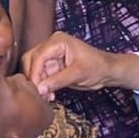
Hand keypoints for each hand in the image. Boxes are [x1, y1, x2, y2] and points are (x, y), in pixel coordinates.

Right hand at [21, 31, 138, 97]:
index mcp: (57, 41)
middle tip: (39, 94)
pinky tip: (49, 95)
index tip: (35, 88)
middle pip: (32, 61)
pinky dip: (43, 86)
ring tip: (46, 96)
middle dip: (34, 78)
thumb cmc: (97, 66)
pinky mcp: (53, 66)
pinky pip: (41, 76)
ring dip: (38, 84)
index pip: (38, 56)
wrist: (106, 71)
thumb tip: (40, 88)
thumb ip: (58, 80)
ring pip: (35, 70)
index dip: (35, 73)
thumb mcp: (78, 74)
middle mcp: (51, 46)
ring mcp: (51, 56)